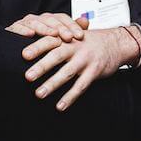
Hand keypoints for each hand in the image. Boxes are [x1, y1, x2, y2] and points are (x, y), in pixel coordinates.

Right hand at [5, 12, 88, 41]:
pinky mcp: (12, 29)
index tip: (81, 36)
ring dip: (45, 28)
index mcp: (49, 20)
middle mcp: (38, 19)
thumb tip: (86, 21)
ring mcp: (24, 23)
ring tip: (53, 35)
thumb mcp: (58, 41)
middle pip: (51, 19)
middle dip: (61, 28)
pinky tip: (30, 34)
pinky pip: (17, 27)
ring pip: (36, 22)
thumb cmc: (41, 48)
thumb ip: (71, 30)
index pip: (62, 18)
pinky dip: (23, 30)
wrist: (18, 55)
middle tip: (69, 37)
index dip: (72, 26)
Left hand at [21, 26, 140, 110]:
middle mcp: (76, 47)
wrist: (117, 43)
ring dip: (52, 84)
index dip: (37, 47)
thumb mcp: (74, 34)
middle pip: (56, 56)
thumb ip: (57, 38)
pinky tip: (60, 106)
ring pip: (67, 73)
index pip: (50, 40)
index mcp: (68, 38)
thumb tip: (32, 42)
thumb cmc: (89, 41)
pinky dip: (70, 96)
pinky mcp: (95, 71)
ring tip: (39, 94)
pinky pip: (81, 86)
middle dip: (41, 67)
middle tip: (27, 77)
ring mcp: (86, 60)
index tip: (23, 55)